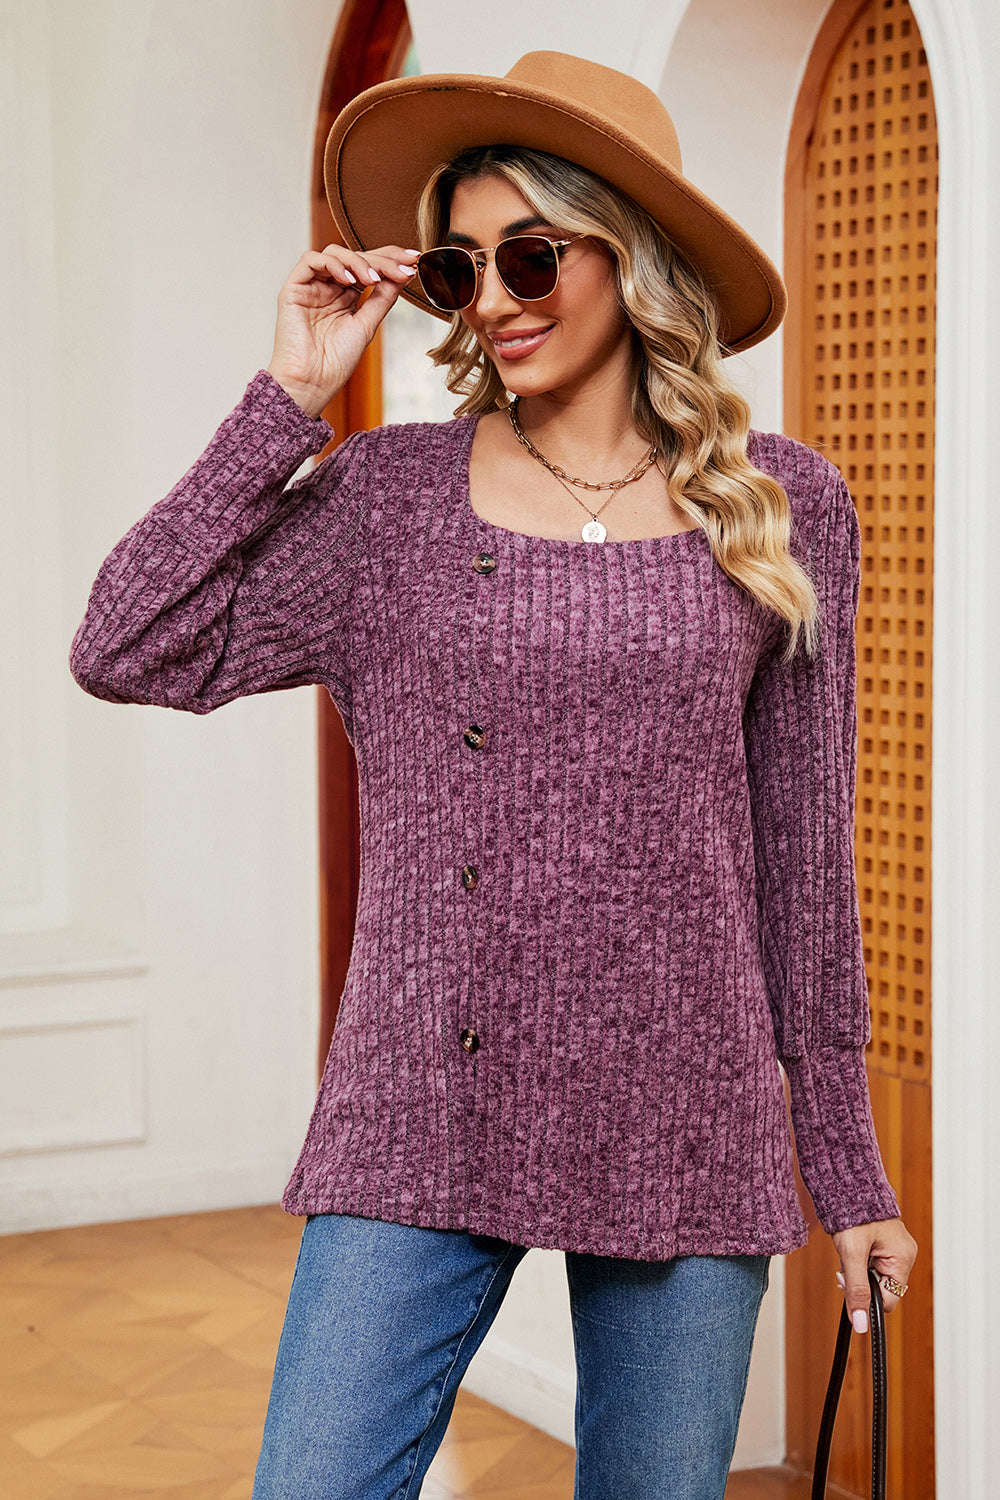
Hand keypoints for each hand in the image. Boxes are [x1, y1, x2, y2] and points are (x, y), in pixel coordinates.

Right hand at [266, 244, 420, 416]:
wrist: (312, 383)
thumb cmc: (335, 362)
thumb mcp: (367, 325)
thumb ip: (383, 298)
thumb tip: (403, 274)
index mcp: (345, 297)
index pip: (368, 267)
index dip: (390, 259)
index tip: (413, 261)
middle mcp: (328, 288)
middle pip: (354, 257)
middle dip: (381, 259)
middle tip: (401, 268)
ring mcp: (311, 287)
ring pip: (334, 253)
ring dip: (358, 261)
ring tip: (374, 279)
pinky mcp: (293, 288)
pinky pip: (311, 260)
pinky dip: (333, 264)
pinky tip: (349, 280)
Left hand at [832, 1217, 917, 1332]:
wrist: (846, 1184)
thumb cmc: (852, 1213)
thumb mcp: (851, 1254)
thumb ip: (856, 1290)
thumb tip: (861, 1325)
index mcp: (903, 1258)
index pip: (889, 1300)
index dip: (867, 1298)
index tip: (848, 1282)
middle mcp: (904, 1254)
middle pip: (882, 1288)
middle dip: (861, 1281)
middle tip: (845, 1266)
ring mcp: (895, 1248)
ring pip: (875, 1275)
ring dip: (858, 1269)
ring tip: (849, 1250)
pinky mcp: (885, 1243)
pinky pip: (873, 1262)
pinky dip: (860, 1260)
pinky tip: (853, 1247)